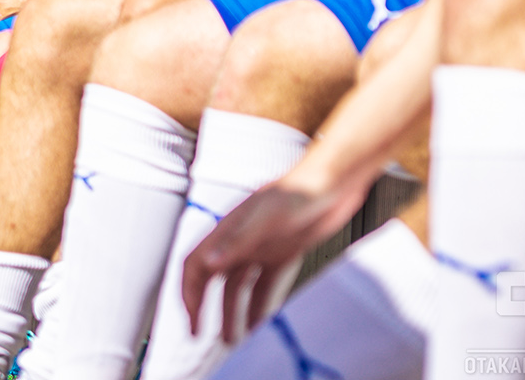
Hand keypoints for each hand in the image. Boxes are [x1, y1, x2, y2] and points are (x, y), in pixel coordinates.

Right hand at [181, 166, 371, 341]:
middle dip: (204, 307)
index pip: (195, 265)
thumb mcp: (265, 216)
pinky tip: (261, 324)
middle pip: (213, 279)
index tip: (192, 321)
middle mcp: (240, 240)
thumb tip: (208, 264)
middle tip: (200, 335)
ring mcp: (261, 248)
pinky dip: (260, 306)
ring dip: (233, 312)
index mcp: (227, 229)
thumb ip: (236, 240)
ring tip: (233, 340)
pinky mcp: (284, 253)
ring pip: (239, 287)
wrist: (335, 184)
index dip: (189, 293)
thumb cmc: (299, 192)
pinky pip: (266, 286)